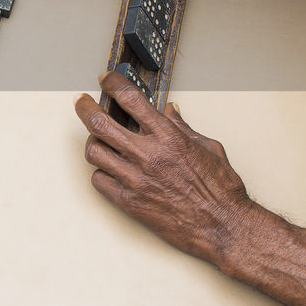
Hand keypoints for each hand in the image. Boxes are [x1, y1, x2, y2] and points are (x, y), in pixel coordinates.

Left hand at [73, 72, 259, 264]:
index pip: (131, 99)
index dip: (113, 83)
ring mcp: (135, 179)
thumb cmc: (221, 190)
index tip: (106, 79)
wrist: (222, 226)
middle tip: (82, 102)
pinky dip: (101, 172)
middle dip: (85, 107)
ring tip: (98, 139)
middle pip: (99, 123)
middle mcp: (147, 155)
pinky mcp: (129, 202)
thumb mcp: (209, 147)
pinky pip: (99, 181)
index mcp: (168, 137)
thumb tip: (170, 111)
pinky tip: (109, 169)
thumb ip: (184, 127)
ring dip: (93, 142)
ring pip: (94, 152)